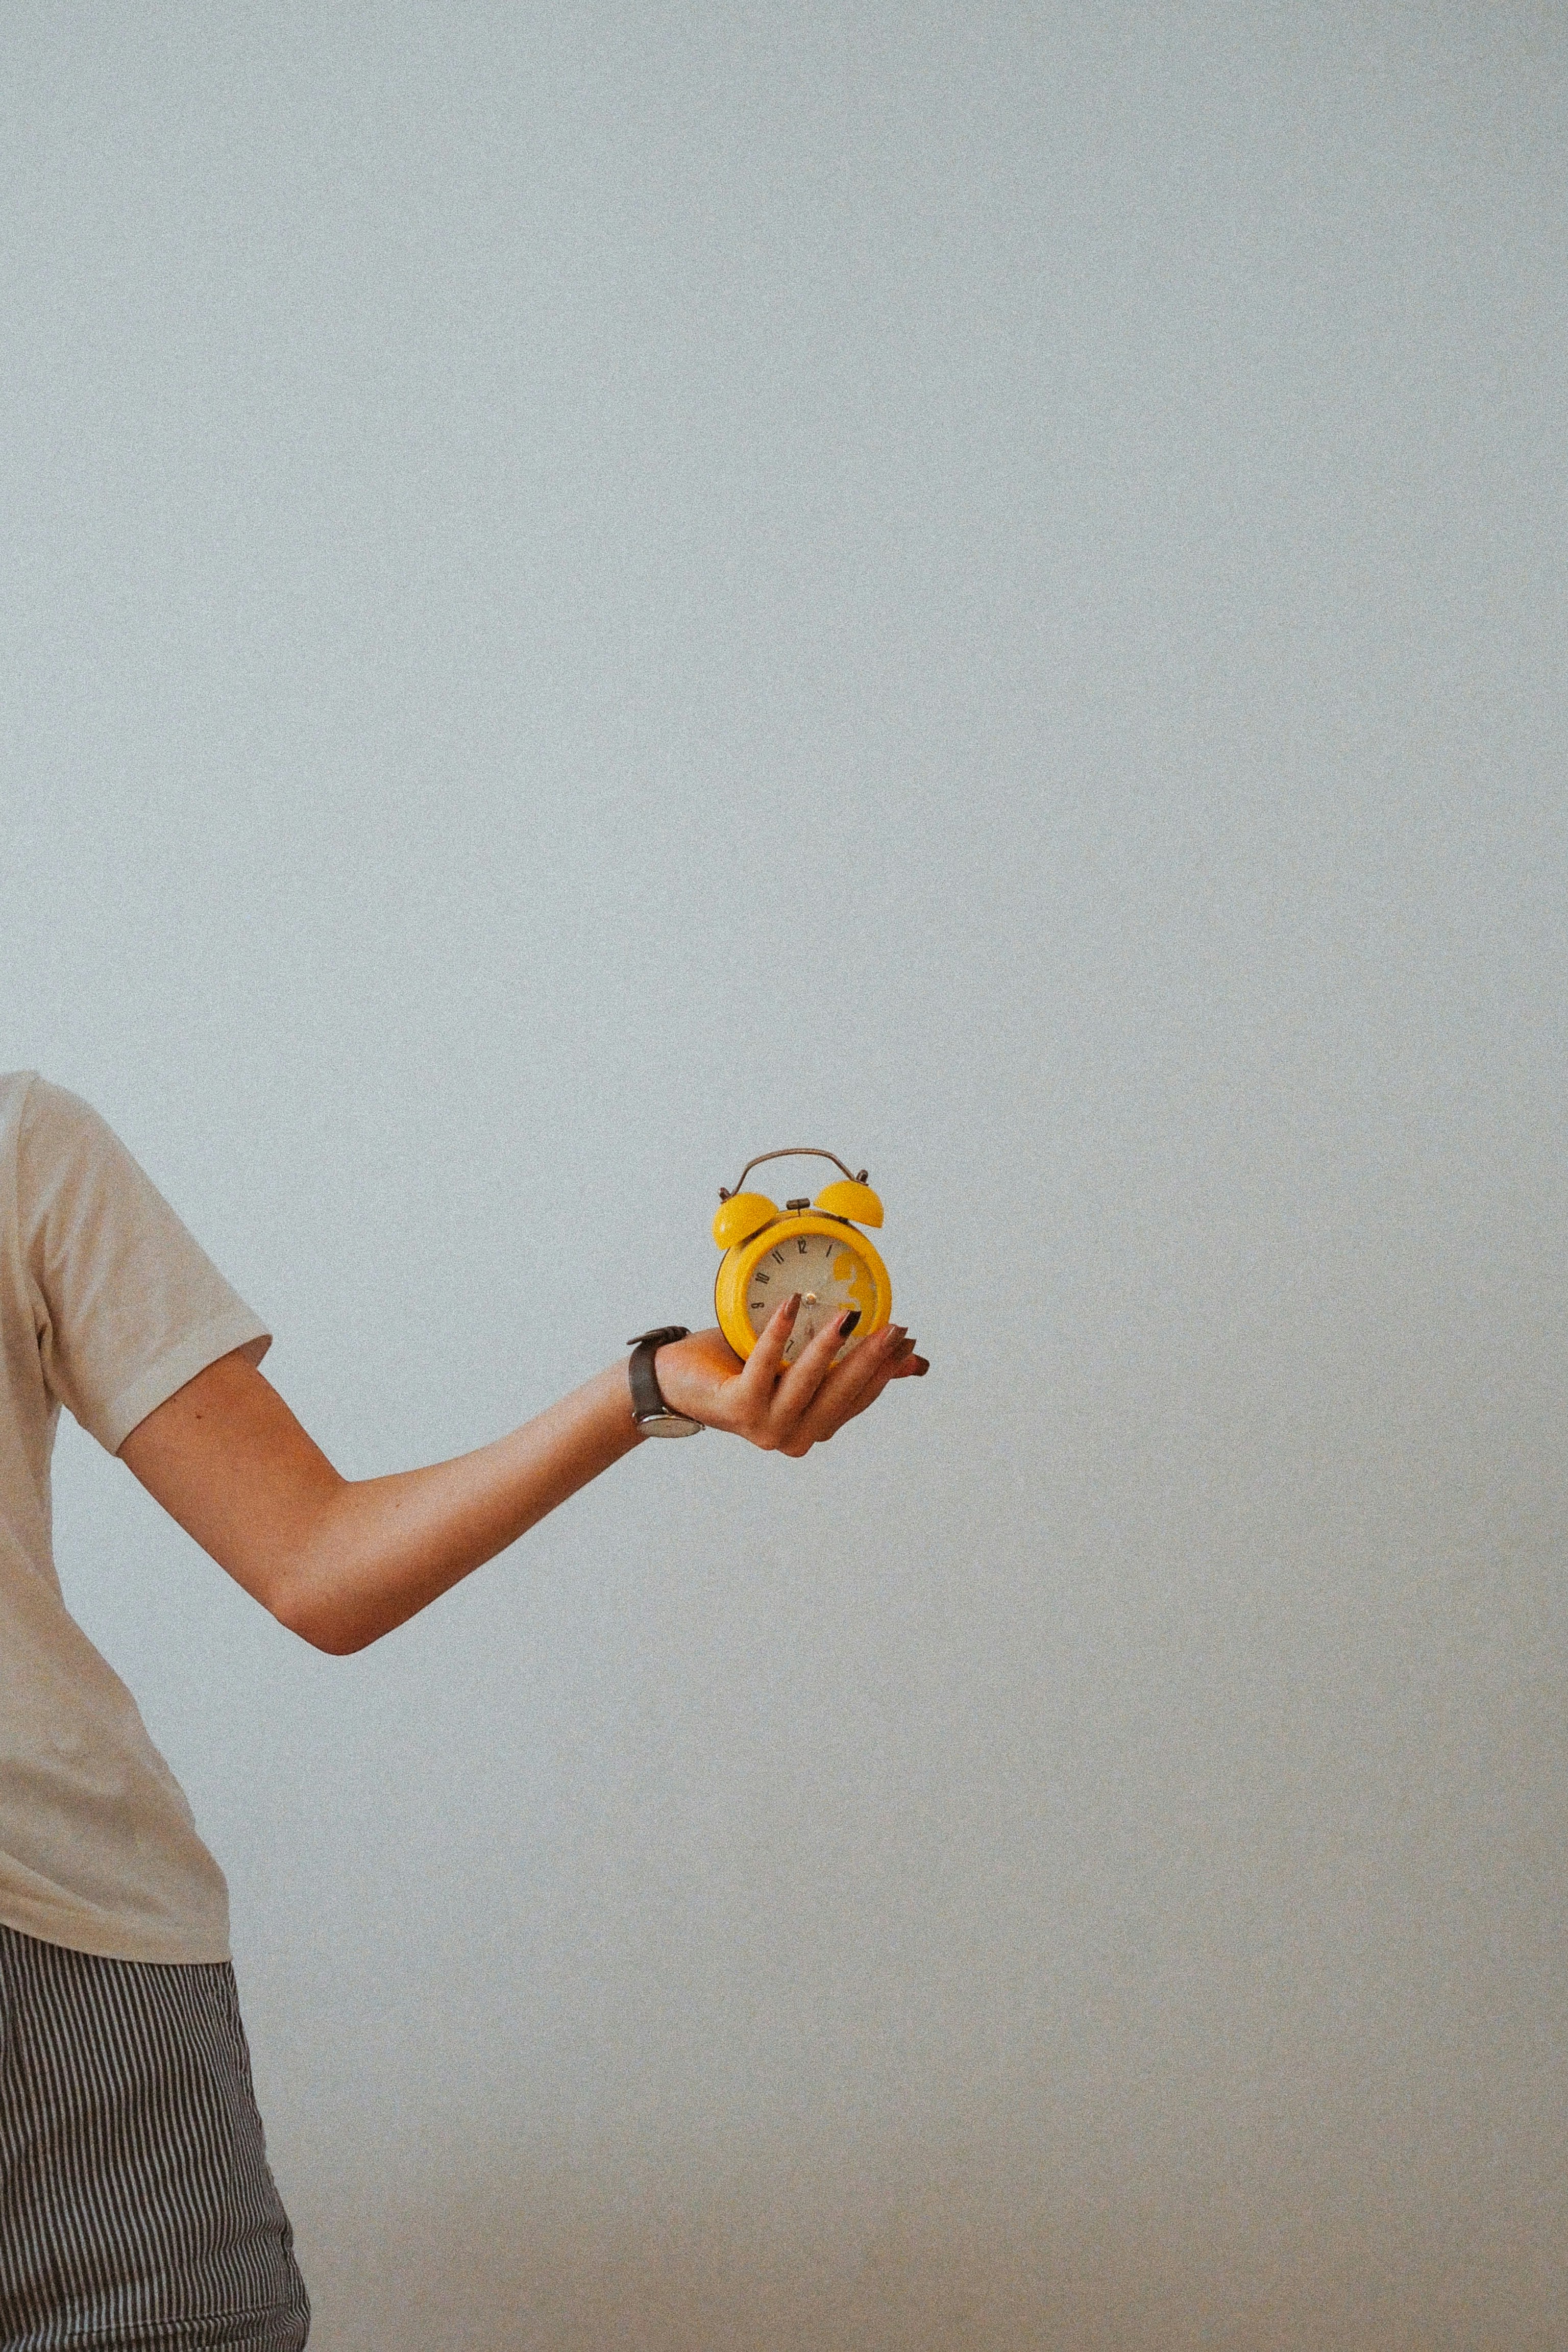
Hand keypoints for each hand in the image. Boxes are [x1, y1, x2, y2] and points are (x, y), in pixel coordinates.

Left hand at [649, 1297, 927, 1456]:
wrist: (675, 1381)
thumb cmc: (737, 1367)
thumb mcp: (799, 1361)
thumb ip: (844, 1362)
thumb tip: (910, 1359)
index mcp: (812, 1427)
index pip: (858, 1399)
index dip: (884, 1370)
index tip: (905, 1341)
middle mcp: (792, 1435)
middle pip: (839, 1394)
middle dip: (869, 1359)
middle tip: (891, 1327)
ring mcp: (765, 1426)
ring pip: (807, 1383)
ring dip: (830, 1347)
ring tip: (847, 1316)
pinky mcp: (738, 1408)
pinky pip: (763, 1367)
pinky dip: (779, 1335)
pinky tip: (791, 1306)